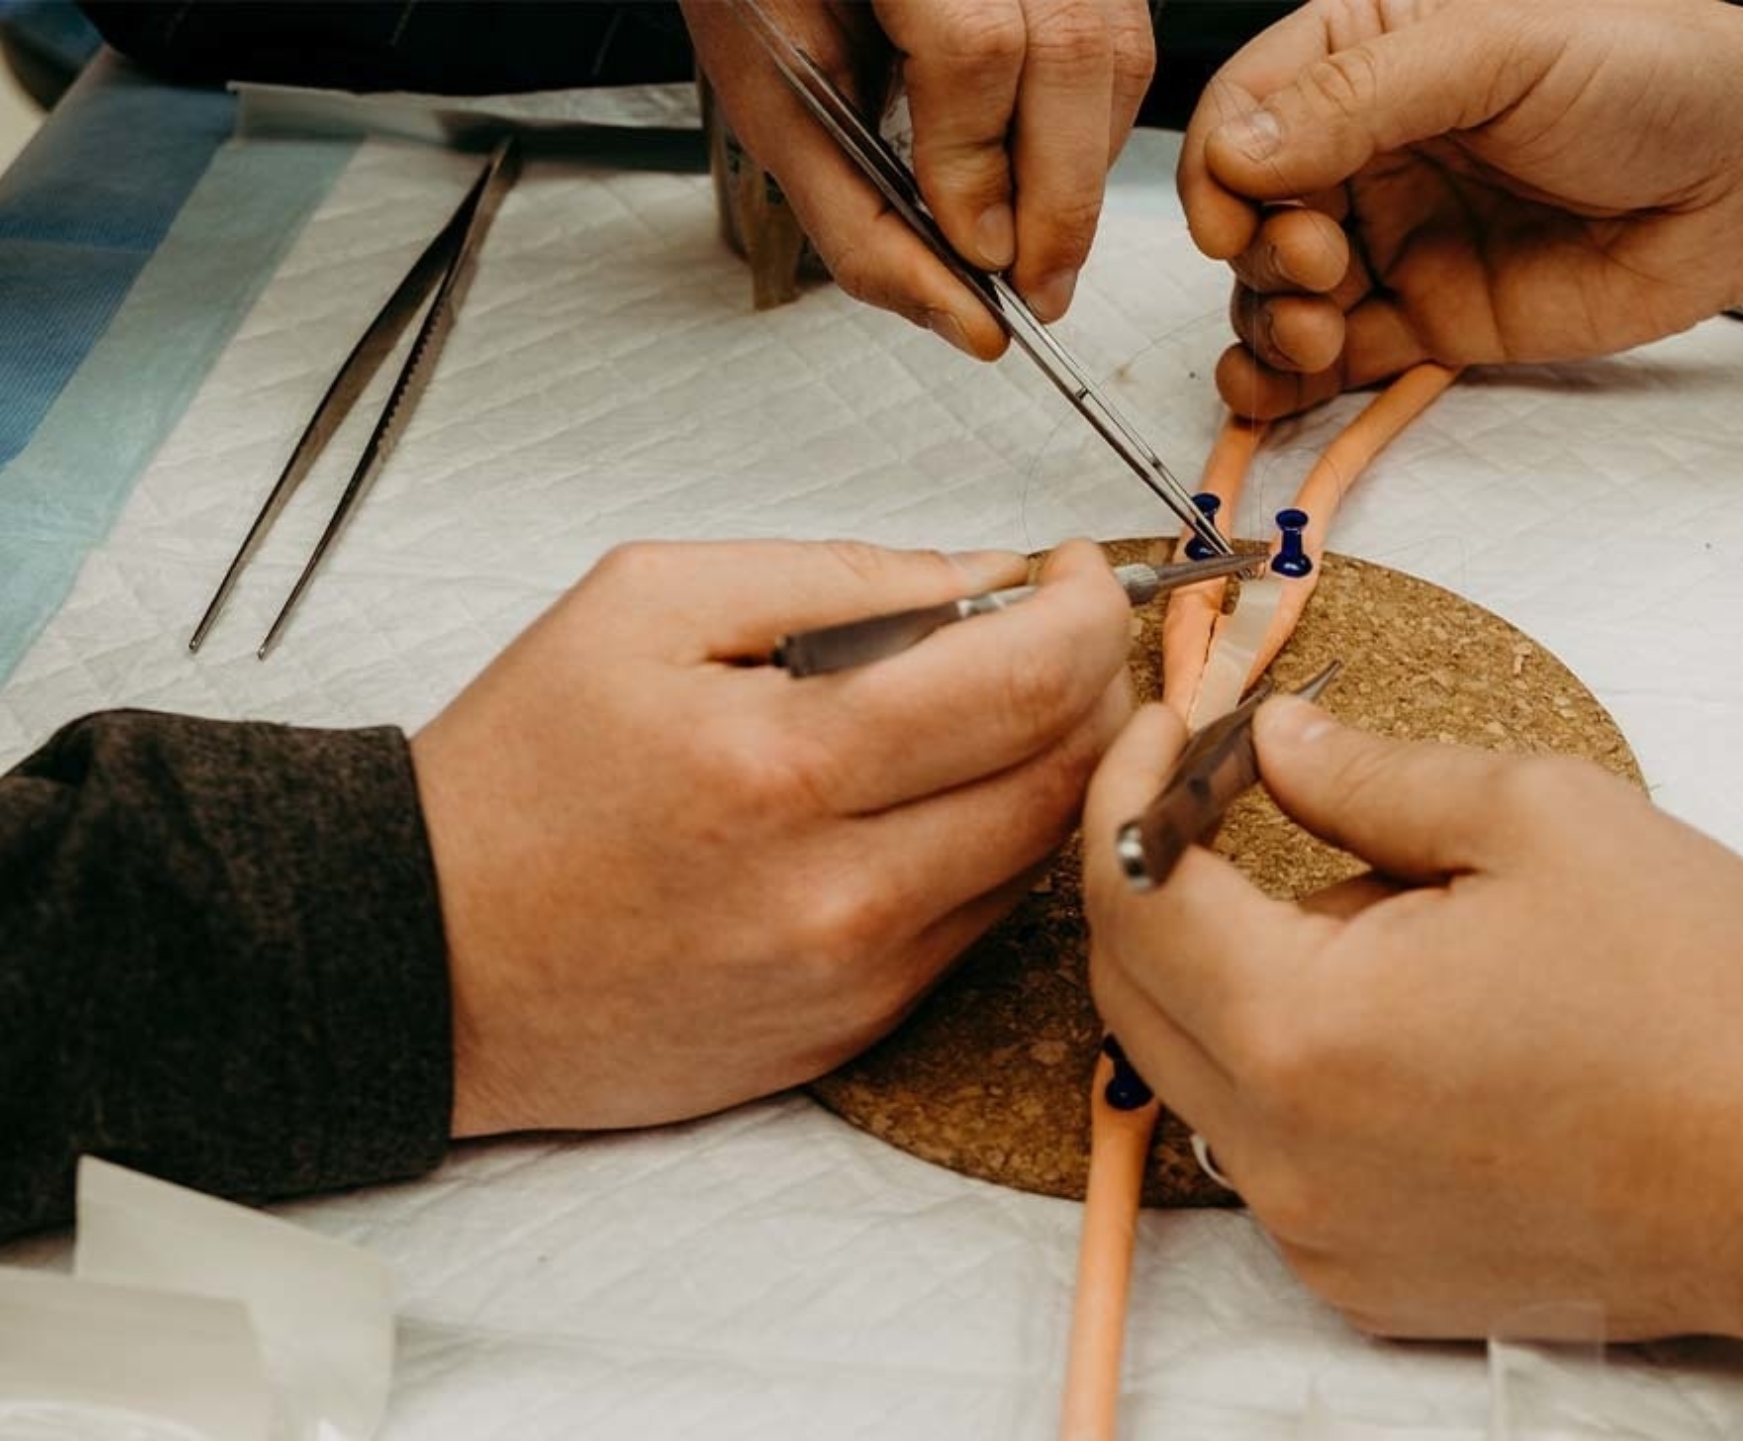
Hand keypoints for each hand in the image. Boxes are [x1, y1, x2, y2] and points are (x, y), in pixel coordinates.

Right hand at [416, 539, 1132, 1136]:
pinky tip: (940, 789)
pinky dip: (993, 839)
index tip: (1081, 572)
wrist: (421, 955)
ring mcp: (856, 975)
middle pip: (1065, 773)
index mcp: (784, 763)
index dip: (1090, 612)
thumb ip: (837, 576)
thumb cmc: (521, 771)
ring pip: (1041, 852)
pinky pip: (981, 919)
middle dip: (1093, 681)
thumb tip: (986, 577)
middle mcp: (839, 890)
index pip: (1028, 680)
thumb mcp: (648, 602)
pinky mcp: (855, 1029)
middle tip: (1060, 628)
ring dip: (1056, 761)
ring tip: (1002, 698)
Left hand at [683, 0, 1155, 353]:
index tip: (979, 257)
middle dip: (1062, 198)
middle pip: (1073, 53)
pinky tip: (1043, 170)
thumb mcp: (776, 101)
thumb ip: (859, 217)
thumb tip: (964, 319)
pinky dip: (1091, 128)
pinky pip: (1123, 46)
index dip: (981, 163)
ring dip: (1084, 170)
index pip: (974, 46)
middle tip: (1033, 290)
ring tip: (1035, 240)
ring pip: (1116, 56)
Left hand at [1082, 699, 1742, 1340]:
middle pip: (1136, 988)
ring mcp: (1317, 1229)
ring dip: (1242, 970)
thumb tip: (1277, 743)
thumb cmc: (1704, 1006)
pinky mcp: (1360, 1275)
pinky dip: (1297, 1066)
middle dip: (1164, 873)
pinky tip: (1414, 1020)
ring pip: (1200, 1069)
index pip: (1132, 891)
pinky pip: (1270, 1148)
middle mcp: (1286, 1153)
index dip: (1133, 788)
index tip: (1171, 730)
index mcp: (1309, 1028)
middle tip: (1237, 792)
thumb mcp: (1542, 820)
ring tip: (1396, 918)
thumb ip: (1371, 777)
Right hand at [1178, 0, 1742, 417]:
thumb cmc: (1649, 76)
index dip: (1222, 167)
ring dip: (1266, 321)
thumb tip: (1239, 150)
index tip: (1235, 217)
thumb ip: (1361, 96)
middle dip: (1260, 251)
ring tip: (1318, 331)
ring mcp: (1391, 237)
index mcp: (1369, 53)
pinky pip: (1325, 359)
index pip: (1248, 106)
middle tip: (1319, 266)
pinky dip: (1279, 384)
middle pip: (1251, 210)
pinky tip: (1266, 390)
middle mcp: (1367, 146)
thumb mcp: (1498, 51)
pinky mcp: (1425, 319)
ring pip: (1275, 290)